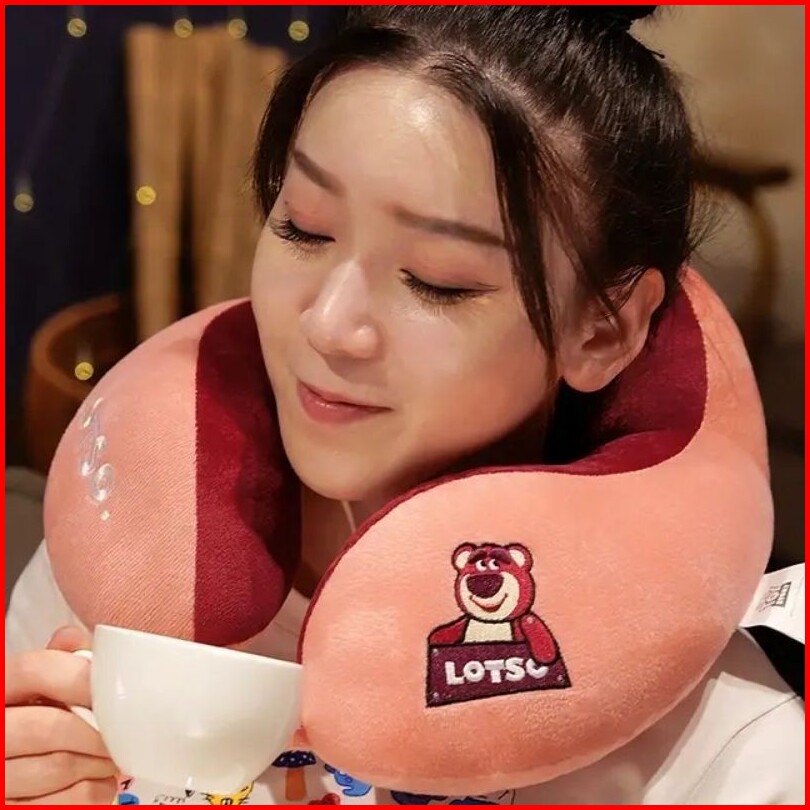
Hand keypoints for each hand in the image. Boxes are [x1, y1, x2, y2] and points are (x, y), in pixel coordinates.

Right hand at [5, 626, 117, 803]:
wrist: (10, 764)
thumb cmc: (28, 717)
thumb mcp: (32, 685)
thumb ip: (57, 662)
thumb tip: (76, 640)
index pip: (36, 670)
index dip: (82, 678)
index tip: (115, 690)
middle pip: (50, 726)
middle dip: (97, 732)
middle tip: (122, 733)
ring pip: (59, 767)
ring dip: (99, 763)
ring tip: (112, 756)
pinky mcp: (9, 808)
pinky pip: (61, 803)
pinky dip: (93, 792)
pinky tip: (99, 782)